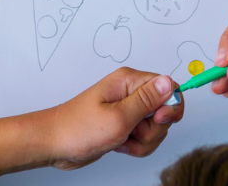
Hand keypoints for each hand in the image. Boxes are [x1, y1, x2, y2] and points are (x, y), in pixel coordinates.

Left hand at [38, 68, 181, 169]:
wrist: (57, 145)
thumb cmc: (80, 128)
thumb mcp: (119, 116)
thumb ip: (147, 101)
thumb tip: (169, 82)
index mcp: (129, 81)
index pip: (168, 86)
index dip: (170, 106)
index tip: (159, 119)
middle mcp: (131, 92)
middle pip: (164, 111)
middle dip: (153, 129)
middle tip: (132, 131)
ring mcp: (128, 110)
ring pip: (155, 128)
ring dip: (143, 141)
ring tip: (122, 139)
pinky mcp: (124, 125)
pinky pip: (144, 138)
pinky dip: (136, 146)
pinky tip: (120, 145)